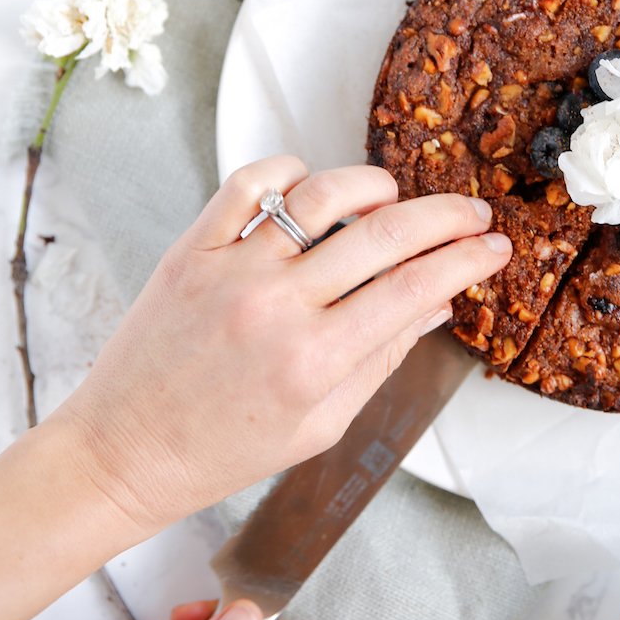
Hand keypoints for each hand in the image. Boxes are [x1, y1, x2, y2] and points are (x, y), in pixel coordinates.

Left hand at [60, 155, 510, 531]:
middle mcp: (276, 307)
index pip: (414, 289)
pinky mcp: (192, 249)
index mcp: (315, 362)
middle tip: (472, 213)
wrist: (126, 451)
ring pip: (321, 194)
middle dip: (445, 216)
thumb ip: (380, 360)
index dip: (465, 260)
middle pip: (384, 234)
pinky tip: (310, 185)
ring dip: (372, 185)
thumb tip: (435, 305)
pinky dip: (288, 169)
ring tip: (392, 200)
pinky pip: (247, 183)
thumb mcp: (320, 424)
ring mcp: (230, 270)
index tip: (493, 247)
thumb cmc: (224, 450)